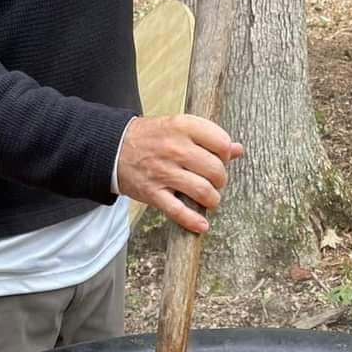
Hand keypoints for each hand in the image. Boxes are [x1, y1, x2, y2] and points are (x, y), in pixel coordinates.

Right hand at [116, 114, 243, 234]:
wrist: (114, 148)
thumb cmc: (151, 138)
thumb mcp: (179, 128)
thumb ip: (209, 137)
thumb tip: (238, 150)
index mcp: (182, 127)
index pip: (221, 142)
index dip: (226, 155)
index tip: (220, 159)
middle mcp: (174, 149)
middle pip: (215, 170)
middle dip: (220, 180)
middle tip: (214, 181)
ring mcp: (163, 172)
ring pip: (203, 191)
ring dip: (212, 200)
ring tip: (209, 199)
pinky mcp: (153, 193)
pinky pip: (178, 212)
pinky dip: (193, 221)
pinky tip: (202, 225)